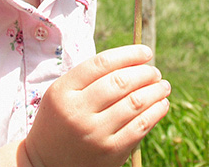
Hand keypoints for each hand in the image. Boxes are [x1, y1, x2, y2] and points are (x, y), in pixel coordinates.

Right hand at [21, 45, 169, 166]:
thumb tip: (134, 60)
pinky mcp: (110, 152)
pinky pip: (140, 127)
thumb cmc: (61, 120)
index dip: (129, 54)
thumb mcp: (62, 92)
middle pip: (121, 82)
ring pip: (135, 103)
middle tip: (155, 72)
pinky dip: (156, 112)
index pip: (102, 63)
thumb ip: (90, 76)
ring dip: (156, 91)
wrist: (46, 162)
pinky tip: (161, 105)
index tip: (146, 52)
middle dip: (145, 73)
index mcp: (63, 91)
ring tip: (163, 86)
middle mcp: (78, 112)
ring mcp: (95, 134)